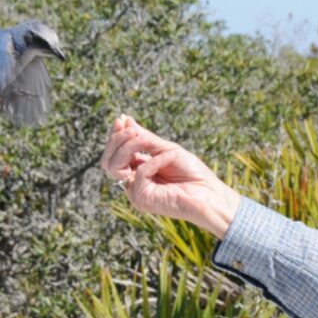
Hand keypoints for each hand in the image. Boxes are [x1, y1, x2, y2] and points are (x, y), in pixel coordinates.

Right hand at [100, 115, 242, 237]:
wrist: (208, 193)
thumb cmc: (192, 173)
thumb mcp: (166, 149)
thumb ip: (144, 138)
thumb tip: (125, 120)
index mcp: (139, 169)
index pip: (116, 153)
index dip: (115, 136)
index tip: (120, 119)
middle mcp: (133, 181)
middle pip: (108, 160)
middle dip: (117, 141)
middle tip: (132, 130)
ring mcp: (135, 191)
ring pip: (114, 167)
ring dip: (128, 147)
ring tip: (146, 140)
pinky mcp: (140, 199)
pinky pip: (139, 172)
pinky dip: (154, 161)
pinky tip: (168, 159)